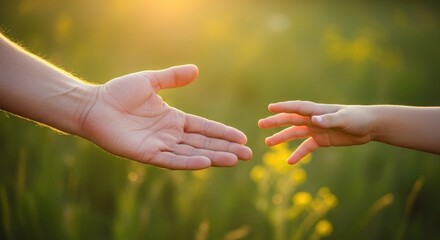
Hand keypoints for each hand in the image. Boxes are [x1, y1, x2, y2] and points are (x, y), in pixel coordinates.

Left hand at [78, 65, 251, 169]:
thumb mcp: (150, 81)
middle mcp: (170, 135)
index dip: (223, 132)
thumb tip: (196, 70)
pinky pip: (172, 160)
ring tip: (235, 160)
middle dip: (226, 148)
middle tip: (249, 154)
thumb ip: (172, 77)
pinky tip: (206, 162)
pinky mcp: (147, 154)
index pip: (204, 128)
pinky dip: (189, 162)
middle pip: (204, 143)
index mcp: (173, 119)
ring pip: (192, 153)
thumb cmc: (118, 93)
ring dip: (214, 157)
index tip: (242, 137)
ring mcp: (160, 146)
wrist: (94, 105)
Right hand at [258, 101, 372, 163]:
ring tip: (268, 143)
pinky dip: (298, 154)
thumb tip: (313, 120)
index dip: (284, 107)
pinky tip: (289, 162)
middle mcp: (313, 119)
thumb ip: (328, 120)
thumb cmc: (357, 118)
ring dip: (282, 138)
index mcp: (317, 111)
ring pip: (294, 134)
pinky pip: (306, 147)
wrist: (369, 126)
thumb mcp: (344, 119)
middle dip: (276, 122)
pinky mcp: (320, 140)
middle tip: (260, 125)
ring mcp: (315, 129)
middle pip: (291, 120)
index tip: (270, 108)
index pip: (297, 108)